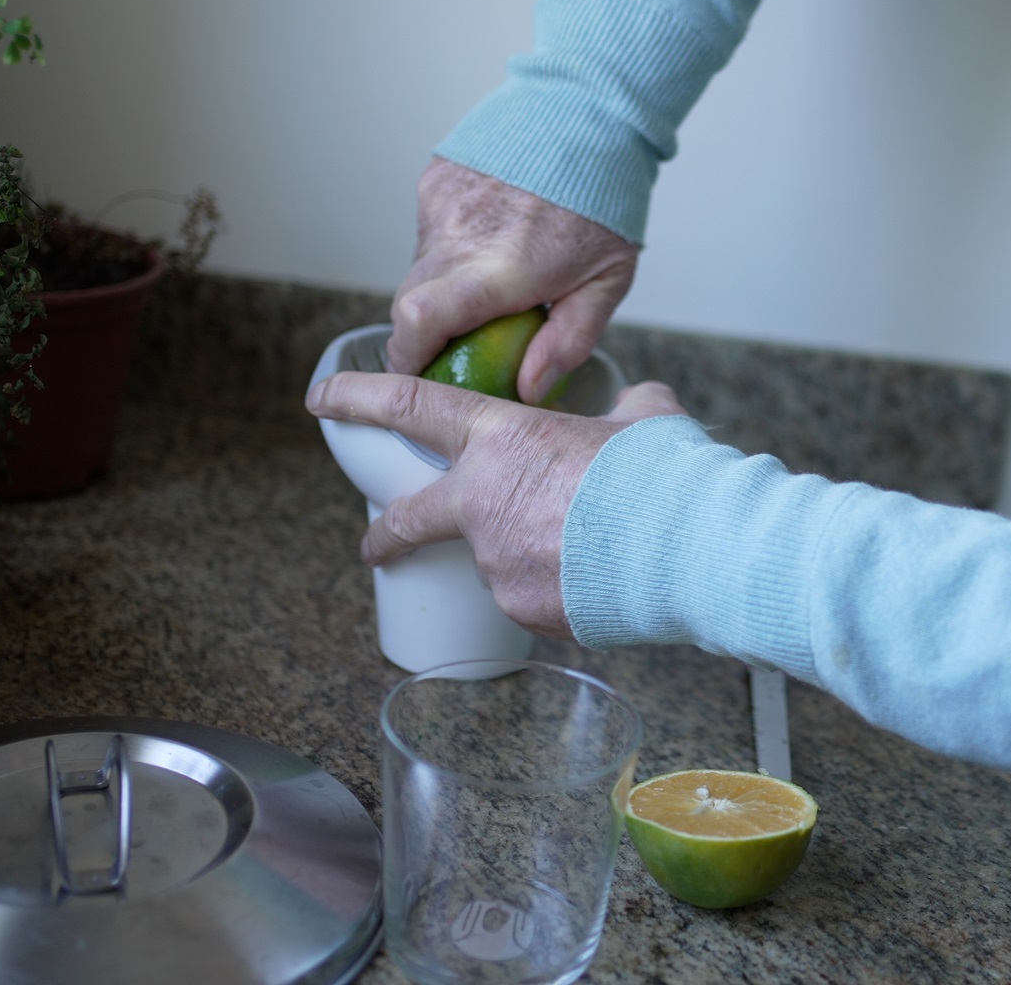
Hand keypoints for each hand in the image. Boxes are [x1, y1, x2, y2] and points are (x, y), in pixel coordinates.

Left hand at [305, 373, 686, 638]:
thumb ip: (623, 409)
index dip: (359, 399)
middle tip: (375, 545)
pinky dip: (558, 591)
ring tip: (594, 553)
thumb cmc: (665, 474)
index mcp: (502, 439)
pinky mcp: (523, 611)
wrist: (688, 549)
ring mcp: (498, 563)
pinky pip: (533, 599)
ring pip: (498, 561)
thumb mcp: (645, 418)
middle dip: (385, 535)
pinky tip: (601, 581)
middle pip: (409, 518)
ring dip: (531, 558)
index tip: (322, 400)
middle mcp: (482, 503)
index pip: (410, 407)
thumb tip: (635, 403)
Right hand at [389, 158, 638, 403]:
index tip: (421, 376)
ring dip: (445, 286)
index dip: (408, 357)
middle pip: (408, 303)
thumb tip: (528, 390)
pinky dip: (452, 247)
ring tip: (496, 272)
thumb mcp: (607, 282)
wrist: (590, 110)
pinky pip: (429, 233)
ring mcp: (442, 204)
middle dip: (425, 332)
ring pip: (420, 268)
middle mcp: (461, 234)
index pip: (421, 321)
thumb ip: (568, 342)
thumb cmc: (606, 200)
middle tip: (467, 336)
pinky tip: (492, 235)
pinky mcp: (435, 181)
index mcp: (504, 267)